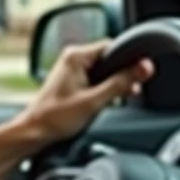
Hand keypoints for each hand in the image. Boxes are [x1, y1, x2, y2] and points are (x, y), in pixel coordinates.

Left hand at [18, 39, 153, 141]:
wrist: (34, 132)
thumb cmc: (56, 117)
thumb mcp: (94, 101)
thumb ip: (121, 83)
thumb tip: (145, 67)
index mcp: (76, 56)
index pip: (114, 46)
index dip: (129, 60)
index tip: (140, 74)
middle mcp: (73, 58)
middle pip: (110, 59)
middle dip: (122, 75)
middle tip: (129, 91)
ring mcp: (72, 69)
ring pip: (105, 70)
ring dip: (114, 84)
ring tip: (116, 100)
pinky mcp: (73, 80)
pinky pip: (97, 78)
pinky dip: (105, 89)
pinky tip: (107, 102)